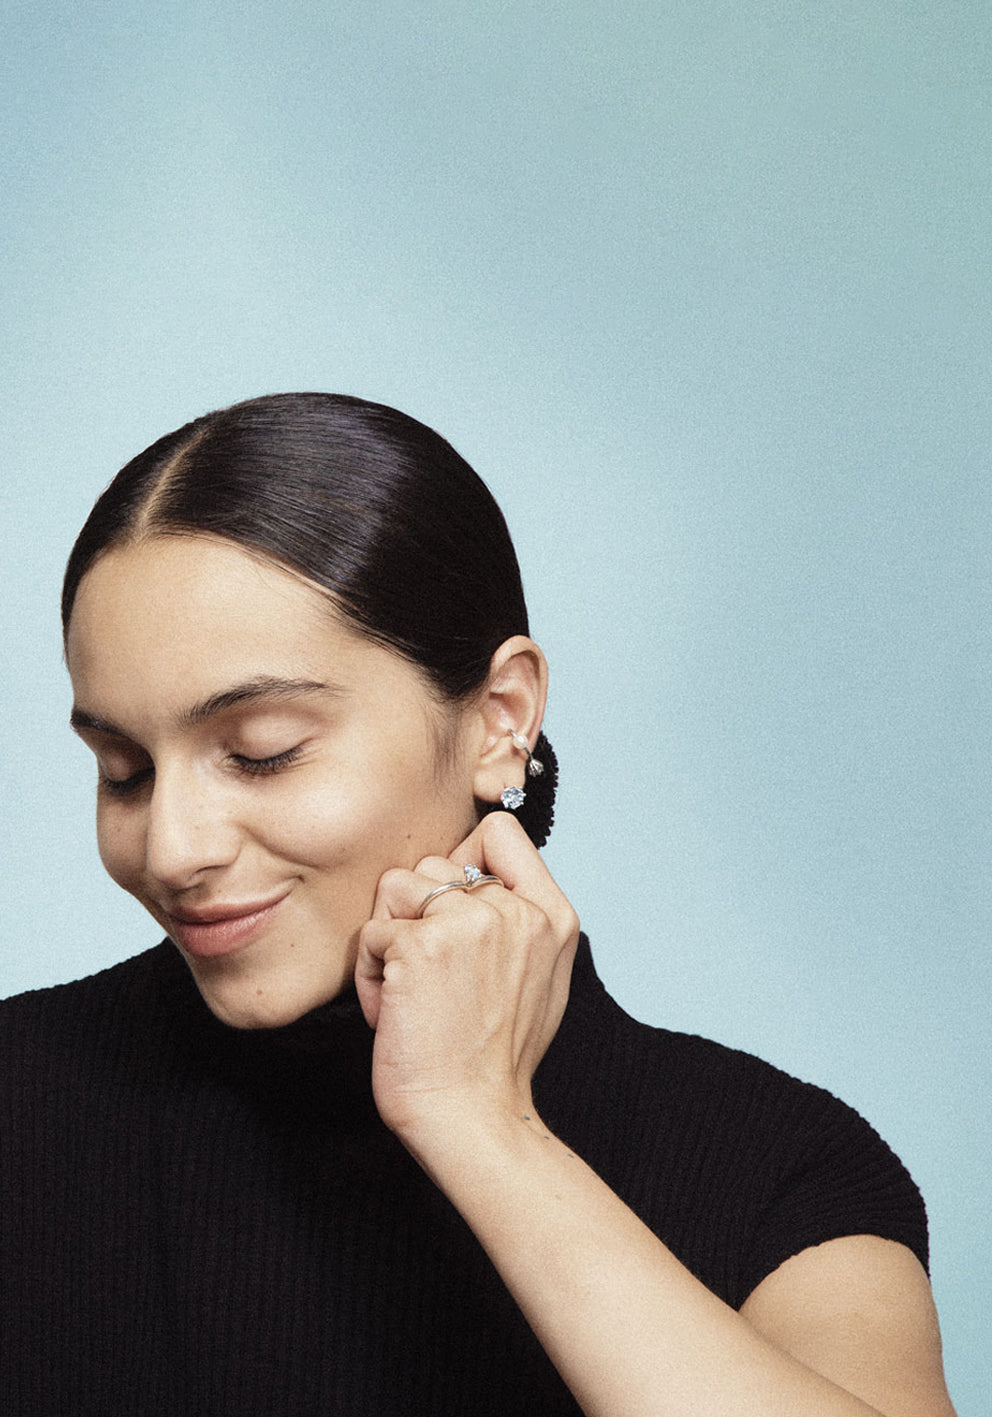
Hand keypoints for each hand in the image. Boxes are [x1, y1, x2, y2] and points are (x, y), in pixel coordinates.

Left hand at [354, 812, 579, 1152]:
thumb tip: (477, 873)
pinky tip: (392, 1011)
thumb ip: (521, 917)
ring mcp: (468, 923)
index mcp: (552, 915)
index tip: (453, 907)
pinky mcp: (419, 944)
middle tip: (430, 974)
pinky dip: (369, 973)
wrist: (472, 1118)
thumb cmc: (495, 1058)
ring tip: (409, 989)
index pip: (500, 831)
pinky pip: (371, 932)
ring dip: (390, 937)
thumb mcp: (541, 976)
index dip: (465, 856)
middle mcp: (515, 910)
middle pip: (437, 861)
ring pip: (397, 885)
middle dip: (419, 912)